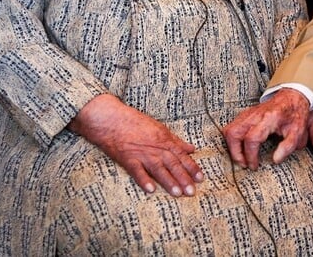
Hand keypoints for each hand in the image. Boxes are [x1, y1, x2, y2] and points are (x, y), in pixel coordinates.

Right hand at [69, 94, 202, 196]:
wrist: (111, 119)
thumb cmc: (135, 122)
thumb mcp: (159, 128)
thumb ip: (176, 140)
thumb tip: (192, 149)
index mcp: (164, 140)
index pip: (181, 155)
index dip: (192, 167)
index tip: (201, 178)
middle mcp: (156, 148)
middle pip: (172, 164)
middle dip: (183, 178)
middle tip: (192, 192)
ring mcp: (142, 153)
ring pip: (158, 169)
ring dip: (168, 181)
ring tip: (178, 193)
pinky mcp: (127, 158)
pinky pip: (137, 171)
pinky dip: (144, 180)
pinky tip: (151, 190)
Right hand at [222, 88, 310, 170]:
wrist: (293, 96)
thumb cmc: (295, 114)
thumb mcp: (298, 131)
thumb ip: (288, 147)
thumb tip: (275, 160)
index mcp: (269, 119)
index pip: (252, 138)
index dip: (250, 155)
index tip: (254, 165)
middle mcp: (255, 115)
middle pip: (233, 133)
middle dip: (235, 153)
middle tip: (244, 164)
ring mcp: (248, 113)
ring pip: (229, 130)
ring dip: (232, 147)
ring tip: (241, 157)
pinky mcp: (245, 114)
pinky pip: (231, 127)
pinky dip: (233, 139)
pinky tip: (241, 147)